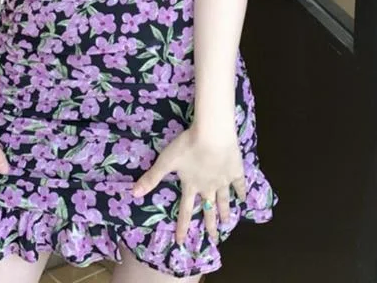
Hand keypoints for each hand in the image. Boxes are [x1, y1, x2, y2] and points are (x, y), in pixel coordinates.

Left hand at [132, 125, 246, 243]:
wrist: (213, 134)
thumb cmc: (188, 146)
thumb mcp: (167, 161)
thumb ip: (152, 177)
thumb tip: (133, 194)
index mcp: (191, 186)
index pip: (185, 210)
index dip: (183, 226)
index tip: (182, 242)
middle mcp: (208, 187)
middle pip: (208, 209)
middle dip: (210, 225)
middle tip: (214, 239)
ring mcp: (223, 180)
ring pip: (224, 199)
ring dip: (225, 212)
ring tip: (227, 223)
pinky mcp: (235, 170)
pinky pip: (239, 184)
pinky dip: (241, 192)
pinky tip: (243, 199)